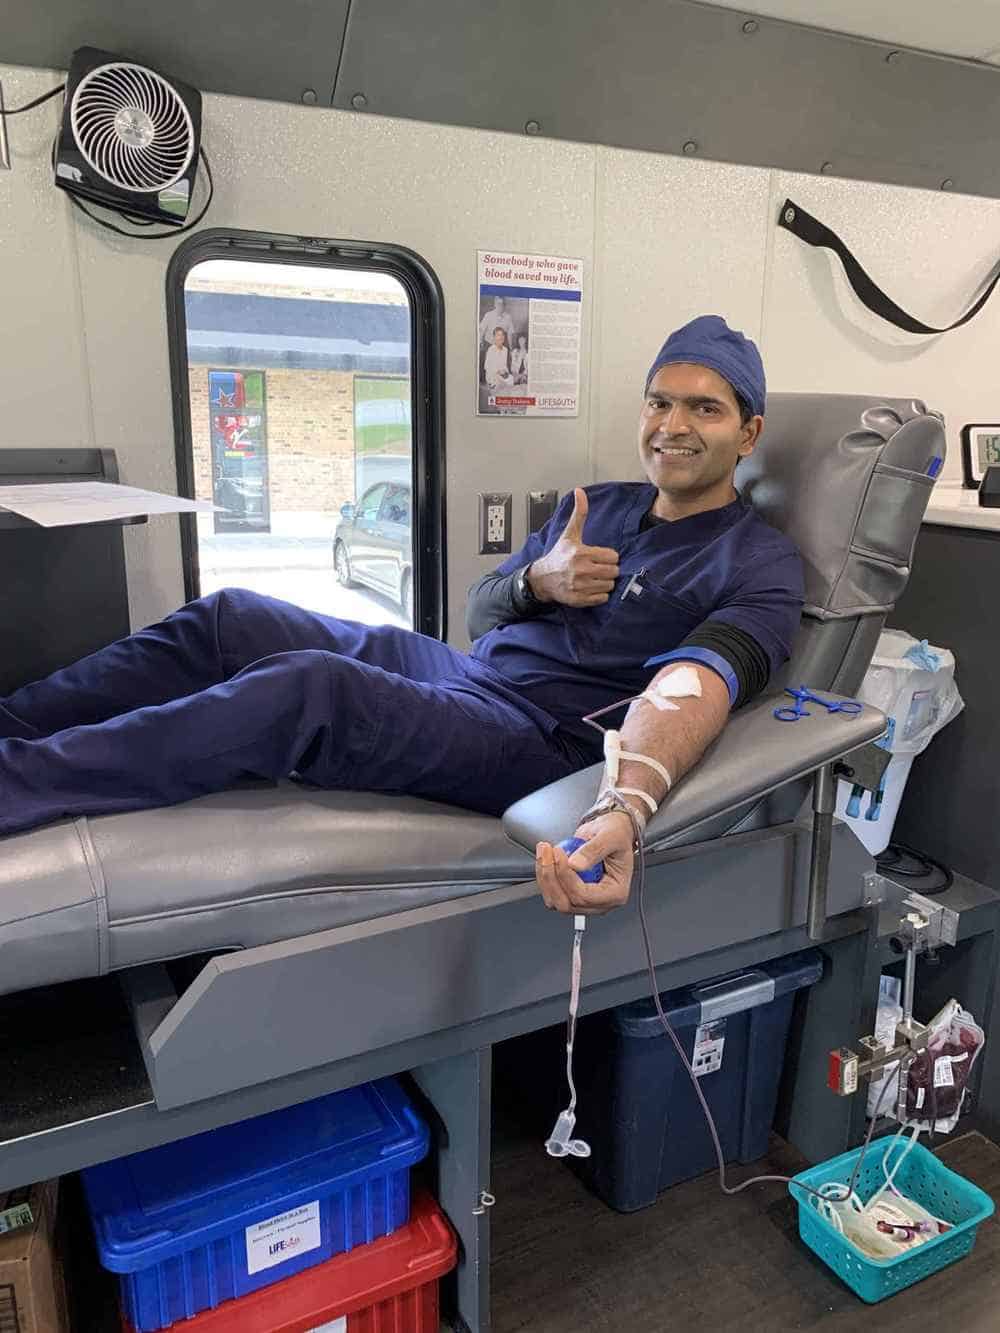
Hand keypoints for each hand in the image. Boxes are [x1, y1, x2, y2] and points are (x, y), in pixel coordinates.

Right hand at [527, 488, 619, 606]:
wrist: (542, 579)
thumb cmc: (559, 555)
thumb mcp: (569, 534)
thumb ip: (579, 513)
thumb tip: (580, 491)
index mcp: (581, 553)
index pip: (613, 557)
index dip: (608, 556)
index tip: (598, 557)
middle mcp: (581, 570)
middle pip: (614, 572)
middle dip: (608, 570)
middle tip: (597, 568)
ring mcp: (580, 586)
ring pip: (609, 585)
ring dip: (604, 582)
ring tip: (593, 578)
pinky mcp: (579, 599)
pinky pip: (602, 598)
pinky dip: (599, 595)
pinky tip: (590, 588)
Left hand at [535, 811, 634, 914]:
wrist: (611, 832)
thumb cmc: (617, 835)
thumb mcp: (611, 836)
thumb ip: (594, 850)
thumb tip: (575, 865)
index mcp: (615, 893)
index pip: (584, 896)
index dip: (567, 877)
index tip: (560, 854)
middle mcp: (599, 902)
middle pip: (566, 903)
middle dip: (551, 878)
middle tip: (548, 852)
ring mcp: (584, 900)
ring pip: (554, 901)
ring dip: (544, 876)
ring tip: (545, 851)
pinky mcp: (570, 893)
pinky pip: (551, 893)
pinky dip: (543, 875)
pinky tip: (545, 857)